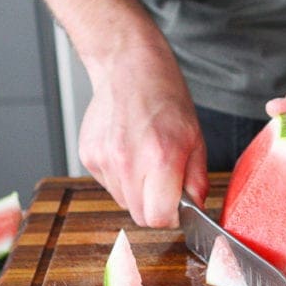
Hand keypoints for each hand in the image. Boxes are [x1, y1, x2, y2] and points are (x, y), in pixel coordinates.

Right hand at [78, 40, 207, 227]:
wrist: (128, 66)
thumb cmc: (165, 97)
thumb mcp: (195, 138)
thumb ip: (196, 180)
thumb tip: (195, 209)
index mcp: (160, 158)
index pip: (159, 218)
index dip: (171, 217)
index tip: (176, 206)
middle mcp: (128, 162)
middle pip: (140, 216)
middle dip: (154, 206)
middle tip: (163, 180)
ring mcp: (104, 160)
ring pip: (123, 201)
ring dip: (136, 191)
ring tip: (144, 158)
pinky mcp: (88, 156)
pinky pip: (108, 184)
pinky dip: (120, 177)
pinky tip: (128, 150)